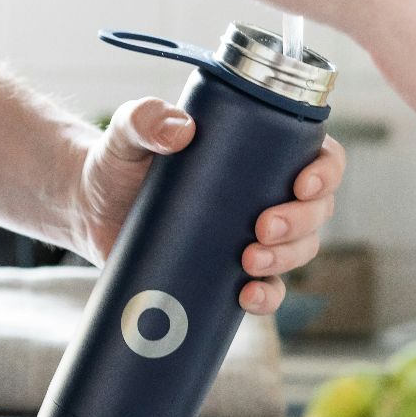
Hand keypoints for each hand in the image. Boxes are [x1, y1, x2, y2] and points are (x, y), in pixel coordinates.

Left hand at [69, 97, 346, 315]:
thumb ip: (144, 118)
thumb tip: (179, 129)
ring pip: (300, 251)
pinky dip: (266, 297)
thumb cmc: (118, 160)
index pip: (319, 156)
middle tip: (262, 227)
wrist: (89, 209)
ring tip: (248, 262)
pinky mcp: (229, 273)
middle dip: (301, 223)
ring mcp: (252, 236)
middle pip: (317, 211)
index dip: (326, 172)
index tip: (302, 184)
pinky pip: (267, 290)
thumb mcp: (127, 132)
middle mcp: (267, 193)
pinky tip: (246, 297)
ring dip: (287, 259)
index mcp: (262, 151)